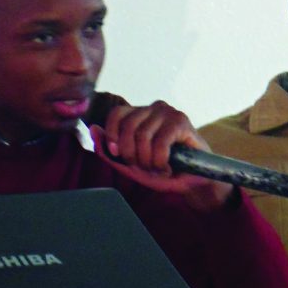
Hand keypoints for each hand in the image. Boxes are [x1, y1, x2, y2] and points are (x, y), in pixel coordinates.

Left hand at [90, 101, 234, 211]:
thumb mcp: (132, 164)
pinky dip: (160, 161)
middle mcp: (154, 108)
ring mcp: (168, 112)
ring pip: (142, 136)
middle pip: (128, 126)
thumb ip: (111, 151)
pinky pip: (160, 143)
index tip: (119, 154)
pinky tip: (167, 167)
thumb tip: (92, 131)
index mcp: (141, 113)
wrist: (195, 180)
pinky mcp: (181, 121)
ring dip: (148, 161)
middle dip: (132, 154)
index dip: (113, 135)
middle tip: (145, 167)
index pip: (117, 114)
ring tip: (158, 169)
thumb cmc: (164, 170)